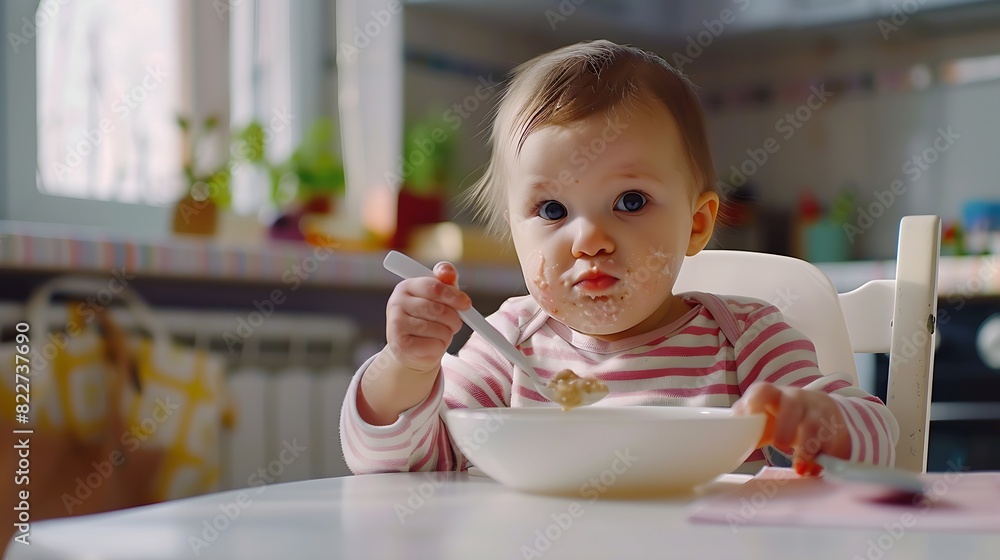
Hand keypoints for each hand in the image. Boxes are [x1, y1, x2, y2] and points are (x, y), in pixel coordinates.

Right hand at [385, 261, 471, 373]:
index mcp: (405, 287)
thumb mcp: (436, 298)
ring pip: (439, 329)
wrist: (410, 350)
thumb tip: (448, 271)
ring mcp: (396, 325)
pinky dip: (440, 347)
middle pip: (438, 309)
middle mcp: (396, 304)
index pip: (434, 287)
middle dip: (453, 318)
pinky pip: (435, 345)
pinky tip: (431, 345)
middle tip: (455, 323)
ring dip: (447, 333)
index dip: (453, 295)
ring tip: (440, 334)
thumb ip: (444, 282)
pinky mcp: (401, 346)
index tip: (466, 304)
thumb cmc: (427, 319)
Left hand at [732, 383, 850, 475]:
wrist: (827, 415)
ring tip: (799, 466)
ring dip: (806, 448)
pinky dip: (821, 461)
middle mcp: (798, 401)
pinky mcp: (833, 432)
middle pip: (793, 405)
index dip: (755, 400)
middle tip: (780, 445)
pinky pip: (829, 445)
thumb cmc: (787, 417)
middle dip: (786, 424)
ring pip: (814, 426)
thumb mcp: (767, 418)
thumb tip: (726, 438)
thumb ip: (748, 424)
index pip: (763, 390)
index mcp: (775, 396)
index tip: (750, 413)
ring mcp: (817, 414)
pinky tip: (813, 471)